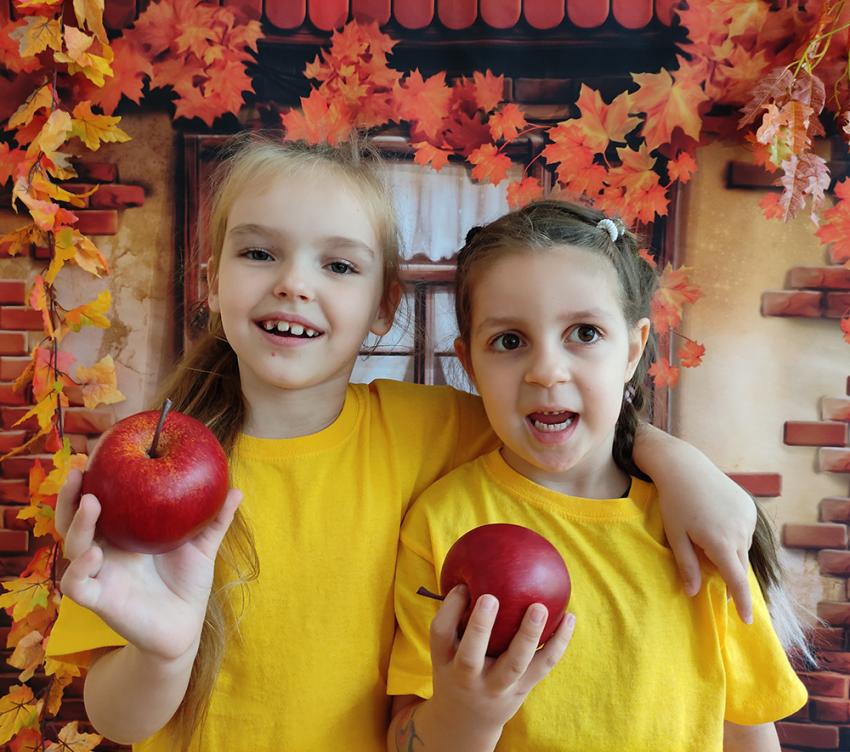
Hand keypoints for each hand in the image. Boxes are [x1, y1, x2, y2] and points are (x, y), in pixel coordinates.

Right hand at [56, 468, 241, 660]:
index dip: (92, 480)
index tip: (97, 452)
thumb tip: (236, 489)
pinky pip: (76, 584)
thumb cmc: (187, 582)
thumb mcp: (202, 546)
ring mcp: (98, 573)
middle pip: (73, 518)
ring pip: (72, 546)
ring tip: (92, 504)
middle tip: (79, 471)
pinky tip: (94, 554)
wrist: (184, 627)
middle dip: (70, 494)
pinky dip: (79, 569)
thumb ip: (215, 520)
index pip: (99, 500)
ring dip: (77, 524)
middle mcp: (104, 549)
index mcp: (123, 531)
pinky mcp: (98, 599)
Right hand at [427, 585, 575, 738]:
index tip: (463, 587)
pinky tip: (570, 617)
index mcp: (445, 662)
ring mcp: (498, 687)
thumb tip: (476, 567)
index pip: (442, 634)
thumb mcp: (446, 648)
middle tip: (490, 597)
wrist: (467, 722)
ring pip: (515, 665)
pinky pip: (544, 665)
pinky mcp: (524, 688)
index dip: (450, 609)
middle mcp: (468, 678)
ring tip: (539, 607)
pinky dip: (559, 642)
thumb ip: (455, 615)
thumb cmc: (456, 667)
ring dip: (528, 635)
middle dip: (480, 628)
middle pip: (471, 657)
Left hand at [657, 462, 755, 624]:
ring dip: (730, 552)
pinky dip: (734, 535)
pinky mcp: (749, 506)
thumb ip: (686, 566)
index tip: (746, 620)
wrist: (684, 467)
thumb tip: (693, 593)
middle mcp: (739, 531)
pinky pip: (744, 530)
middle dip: (729, 573)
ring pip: (742, 548)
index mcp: (720, 542)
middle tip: (713, 573)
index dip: (742, 602)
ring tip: (706, 535)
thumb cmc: (674, 502)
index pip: (736, 580)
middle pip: (739, 565)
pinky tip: (716, 521)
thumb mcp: (675, 536)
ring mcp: (747, 518)